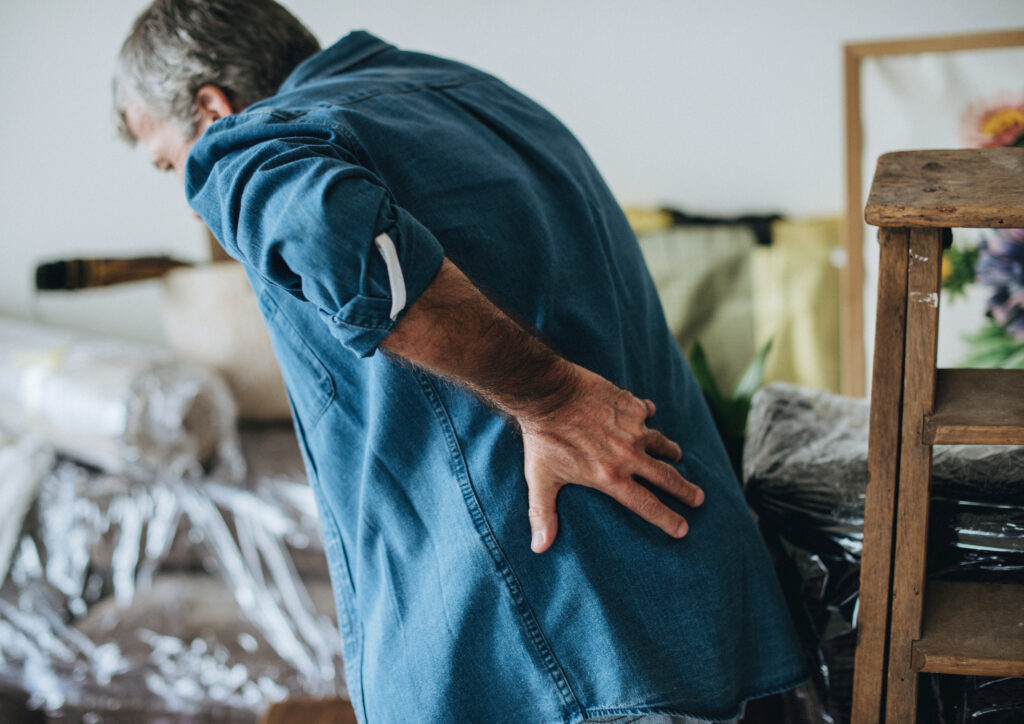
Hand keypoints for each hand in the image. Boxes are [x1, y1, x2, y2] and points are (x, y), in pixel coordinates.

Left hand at [518, 363, 704, 553]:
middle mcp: (629, 456)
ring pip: (661, 443)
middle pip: (666, 477)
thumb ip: (543, 514)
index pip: (647, 505)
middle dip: (685, 491)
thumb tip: (540, 548)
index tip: (683, 529)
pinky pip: (646, 412)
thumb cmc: (543, 439)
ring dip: (671, 451)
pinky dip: (647, 414)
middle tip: (698, 499)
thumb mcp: (541, 479)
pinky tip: (648, 413)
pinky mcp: (631, 406)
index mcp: (611, 478)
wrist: (549, 394)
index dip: (667, 519)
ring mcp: (634, 429)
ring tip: (676, 455)